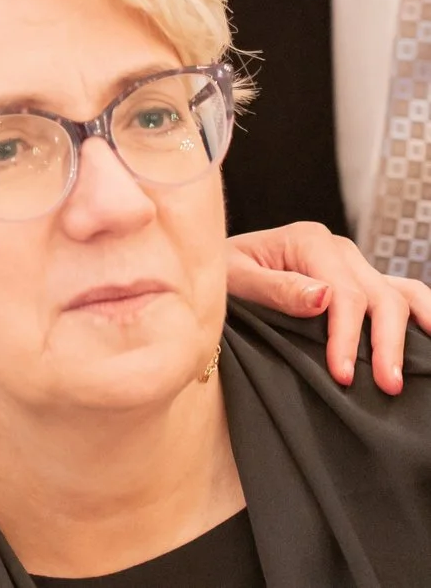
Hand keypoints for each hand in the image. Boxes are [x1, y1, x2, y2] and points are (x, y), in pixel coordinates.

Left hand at [225, 222, 430, 391]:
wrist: (215, 268)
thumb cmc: (220, 274)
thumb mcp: (233, 279)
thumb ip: (276, 288)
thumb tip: (324, 297)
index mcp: (308, 240)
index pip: (344, 293)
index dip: (347, 336)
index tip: (343, 374)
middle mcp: (339, 249)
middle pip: (379, 296)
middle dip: (385, 343)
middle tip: (386, 386)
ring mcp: (355, 265)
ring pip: (401, 294)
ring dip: (411, 332)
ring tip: (412, 372)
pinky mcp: (363, 283)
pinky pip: (403, 295)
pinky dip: (422, 314)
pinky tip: (430, 338)